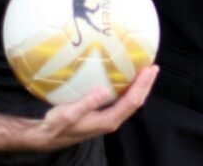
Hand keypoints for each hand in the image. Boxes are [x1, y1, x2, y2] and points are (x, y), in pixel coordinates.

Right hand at [35, 65, 157, 149]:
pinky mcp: (104, 114)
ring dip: (140, 87)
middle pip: (136, 102)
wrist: (49, 136)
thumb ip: (87, 103)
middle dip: (146, 85)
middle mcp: (112, 120)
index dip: (142, 86)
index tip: (148, 70)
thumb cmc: (57, 125)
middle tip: (153, 67)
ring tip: (146, 71)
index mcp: (108, 121)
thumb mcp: (69, 114)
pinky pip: (123, 100)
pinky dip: (129, 88)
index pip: (131, 102)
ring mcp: (109, 118)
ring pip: (131, 102)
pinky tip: (128, 79)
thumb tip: (103, 90)